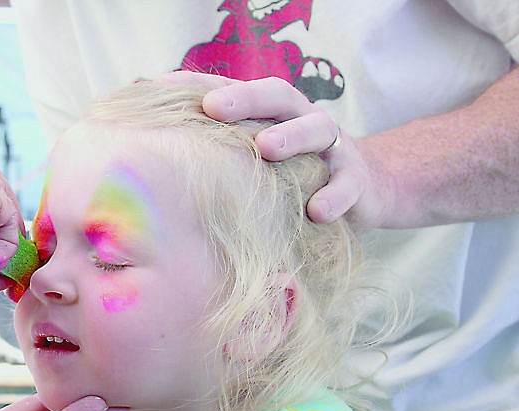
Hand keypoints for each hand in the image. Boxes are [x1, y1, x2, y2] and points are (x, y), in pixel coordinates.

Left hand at [160, 71, 390, 229]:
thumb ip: (224, 148)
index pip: (237, 89)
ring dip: (293, 135)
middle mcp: (301, 118)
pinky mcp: (356, 180)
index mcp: (273, 113)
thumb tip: (160, 147)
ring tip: (268, 147)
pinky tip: (316, 211)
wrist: (364, 188)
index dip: (203, 85)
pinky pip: (347, 184)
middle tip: (213, 108)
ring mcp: (333, 146)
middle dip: (245, 99)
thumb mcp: (260, 156)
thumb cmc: (294, 170)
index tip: (164, 89)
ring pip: (317, 129)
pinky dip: (334, 196)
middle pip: (277, 96)